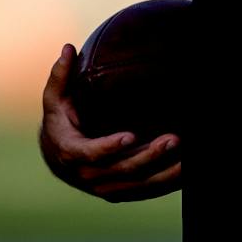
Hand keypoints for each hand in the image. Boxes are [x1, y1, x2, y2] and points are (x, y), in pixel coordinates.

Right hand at [39, 42, 181, 201]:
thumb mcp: (54, 99)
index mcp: (70, 152)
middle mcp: (87, 175)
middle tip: (173, 139)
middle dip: (149, 156)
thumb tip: (67, 48)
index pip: (90, 153)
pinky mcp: (119, 193)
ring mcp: (104, 188)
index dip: (109, 147)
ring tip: (187, 160)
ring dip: (164, 173)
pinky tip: (185, 173)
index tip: (130, 136)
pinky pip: (145, 192)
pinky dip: (166, 184)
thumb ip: (60, 75)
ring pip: (138, 185)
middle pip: (121, 170)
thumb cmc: (59, 121)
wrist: (57, 158)